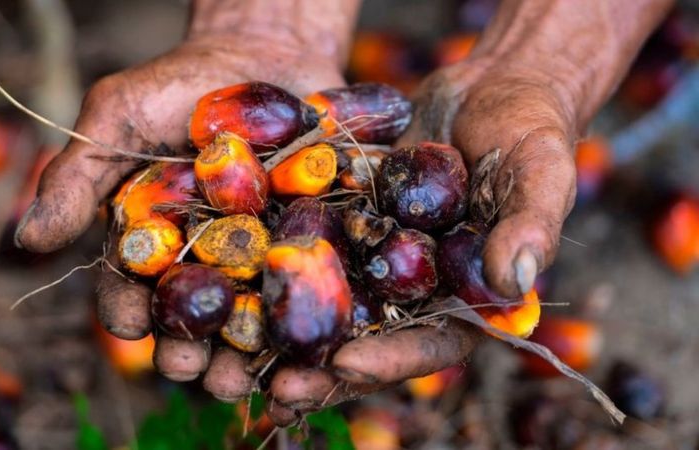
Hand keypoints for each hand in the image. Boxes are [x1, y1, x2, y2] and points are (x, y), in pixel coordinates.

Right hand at [13, 21, 346, 394]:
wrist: (263, 52)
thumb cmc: (179, 84)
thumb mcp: (117, 116)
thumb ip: (76, 175)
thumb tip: (27, 238)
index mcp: (146, 239)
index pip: (127, 287)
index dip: (126, 310)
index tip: (131, 323)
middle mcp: (197, 258)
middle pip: (187, 318)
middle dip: (184, 347)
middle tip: (189, 366)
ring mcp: (253, 254)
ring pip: (243, 318)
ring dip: (238, 353)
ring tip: (240, 375)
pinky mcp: (302, 244)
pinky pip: (299, 287)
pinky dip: (297, 315)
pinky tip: (298, 339)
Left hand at [261, 58, 576, 424]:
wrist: (490, 85)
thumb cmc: (530, 131)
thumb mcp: (541, 171)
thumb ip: (531, 227)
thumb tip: (512, 286)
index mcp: (467, 297)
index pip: (432, 345)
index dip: (391, 361)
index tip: (347, 366)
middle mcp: (418, 288)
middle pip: (370, 341)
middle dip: (324, 369)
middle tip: (279, 387)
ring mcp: (378, 257)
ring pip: (331, 305)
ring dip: (289, 332)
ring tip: (242, 354)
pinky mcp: (349, 222)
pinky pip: (312, 248)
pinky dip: (279, 267)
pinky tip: (235, 280)